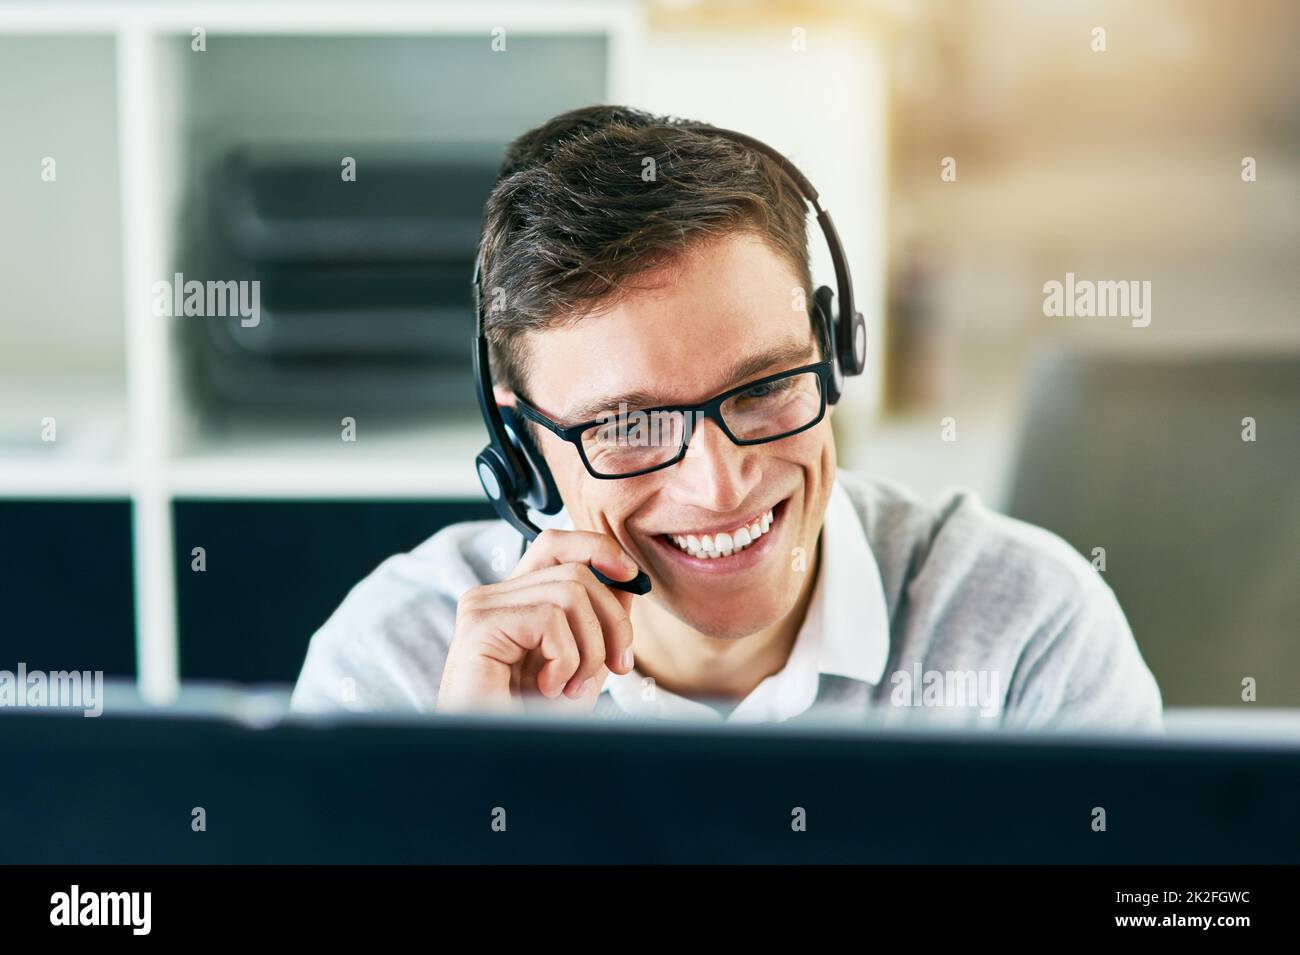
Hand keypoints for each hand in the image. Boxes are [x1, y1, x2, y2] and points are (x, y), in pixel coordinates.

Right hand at [435, 530, 639, 714]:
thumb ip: (600, 623)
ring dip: (589, 649)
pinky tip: (548, 687)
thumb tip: (628, 582)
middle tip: (616, 665)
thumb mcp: (582, 665)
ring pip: (569, 593)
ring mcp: (483, 607)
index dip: (599, 548)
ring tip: (571, 686)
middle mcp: (494, 596)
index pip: (556, 545)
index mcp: (516, 600)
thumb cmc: (532, 720)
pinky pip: (549, 620)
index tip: (632, 576)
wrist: (499, 759)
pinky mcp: (480, 626)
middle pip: (576, 572)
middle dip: (613, 620)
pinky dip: (565, 659)